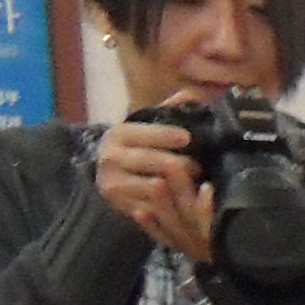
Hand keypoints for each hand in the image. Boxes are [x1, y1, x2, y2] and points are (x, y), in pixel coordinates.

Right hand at [95, 114, 218, 268]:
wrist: (105, 175)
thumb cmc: (133, 148)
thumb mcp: (143, 126)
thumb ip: (166, 111)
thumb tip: (189, 95)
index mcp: (119, 134)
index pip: (149, 134)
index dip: (170, 135)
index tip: (187, 138)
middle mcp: (111, 158)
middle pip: (159, 163)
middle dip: (185, 165)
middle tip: (199, 167)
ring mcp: (114, 184)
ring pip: (157, 187)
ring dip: (180, 187)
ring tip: (193, 184)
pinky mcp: (120, 206)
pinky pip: (153, 209)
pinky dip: (170, 205)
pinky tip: (180, 200)